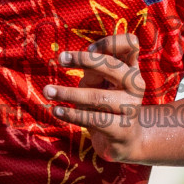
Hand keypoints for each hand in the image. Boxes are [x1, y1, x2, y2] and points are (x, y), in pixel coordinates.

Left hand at [45, 34, 146, 162]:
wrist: (124, 140)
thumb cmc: (106, 104)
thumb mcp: (99, 82)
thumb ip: (93, 69)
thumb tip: (74, 60)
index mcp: (131, 68)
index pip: (131, 43)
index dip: (109, 43)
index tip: (89, 49)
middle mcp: (136, 85)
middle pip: (113, 66)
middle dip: (84, 60)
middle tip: (60, 59)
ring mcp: (132, 108)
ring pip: (98, 97)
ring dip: (68, 93)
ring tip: (47, 91)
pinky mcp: (122, 130)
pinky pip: (94, 120)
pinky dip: (72, 114)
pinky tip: (57, 111)